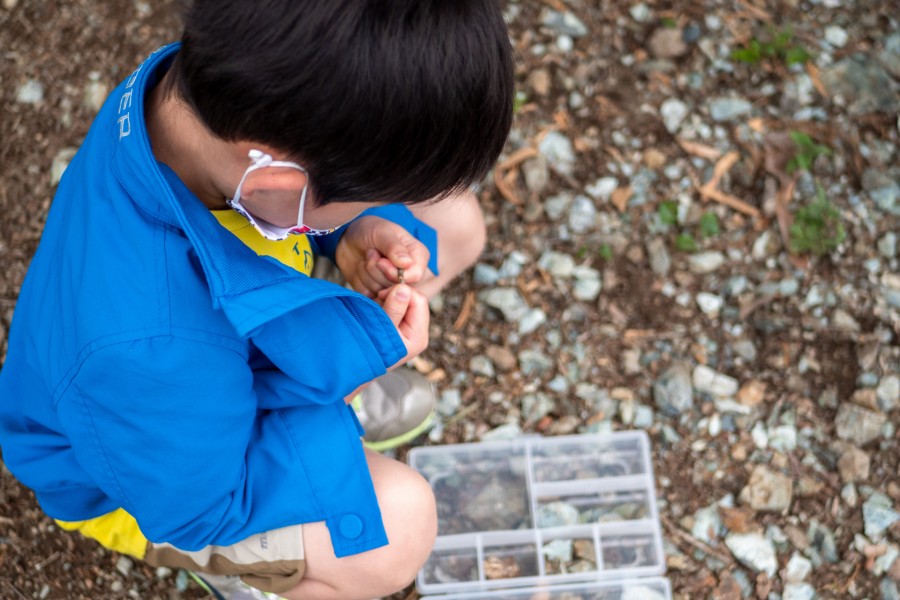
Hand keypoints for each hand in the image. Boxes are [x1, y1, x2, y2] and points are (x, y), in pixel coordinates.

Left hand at [334, 216, 429, 298]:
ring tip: (367, 257)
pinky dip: (360, 281)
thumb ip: (394, 247)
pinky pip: (369, 296)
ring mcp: (392, 285)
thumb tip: (406, 263)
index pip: (414, 276)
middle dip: (376, 270)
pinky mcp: (377, 293)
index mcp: (417, 256)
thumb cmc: (370, 230)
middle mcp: (408, 274)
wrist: (349, 238)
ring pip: (381, 292)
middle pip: (395, 286)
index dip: (394, 272)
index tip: (380, 261)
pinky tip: (361, 269)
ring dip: (366, 273)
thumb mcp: (382, 232)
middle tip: (371, 252)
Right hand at [342, 283, 428, 404]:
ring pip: (407, 302)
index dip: (401, 292)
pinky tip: (378, 311)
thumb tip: (404, 289)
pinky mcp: (404, 327)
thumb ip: (394, 309)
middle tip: (378, 300)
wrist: (358, 364)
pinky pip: (401, 307)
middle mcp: (419, 333)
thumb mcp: (380, 328)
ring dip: (391, 300)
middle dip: (397, 295)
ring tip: (377, 308)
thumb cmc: (368, 349)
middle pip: (415, 300)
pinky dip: (389, 304)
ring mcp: (412, 330)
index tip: (382, 295)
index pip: (419, 300)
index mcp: (418, 335)